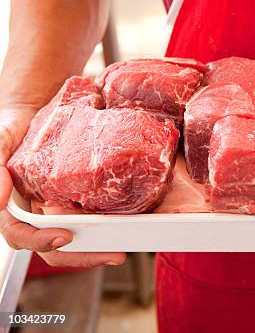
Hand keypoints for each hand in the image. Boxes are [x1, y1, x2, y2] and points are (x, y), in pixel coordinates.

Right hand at [0, 106, 125, 266]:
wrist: (31, 113)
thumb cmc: (11, 128)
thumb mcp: (0, 142)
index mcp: (12, 207)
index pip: (21, 235)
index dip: (40, 241)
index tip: (64, 237)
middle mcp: (36, 213)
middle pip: (54, 247)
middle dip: (81, 256)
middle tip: (111, 255)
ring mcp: (58, 209)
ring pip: (75, 240)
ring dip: (97, 249)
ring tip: (120, 251)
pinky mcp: (78, 199)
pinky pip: (92, 219)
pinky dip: (107, 227)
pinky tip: (126, 228)